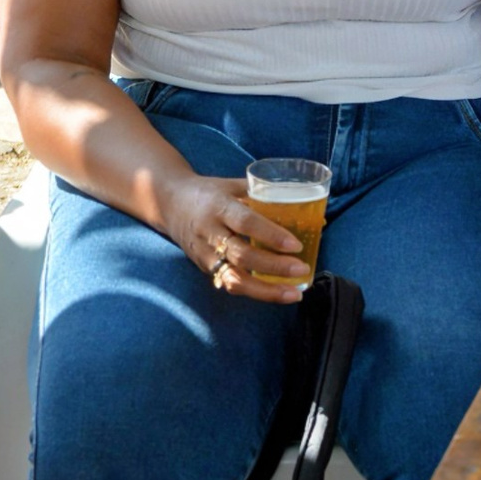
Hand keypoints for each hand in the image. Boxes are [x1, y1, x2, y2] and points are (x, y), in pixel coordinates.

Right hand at [161, 174, 310, 304]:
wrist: (169, 203)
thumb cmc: (209, 192)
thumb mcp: (233, 185)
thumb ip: (265, 195)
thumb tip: (311, 211)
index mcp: (218, 206)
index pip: (246, 223)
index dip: (271, 235)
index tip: (296, 245)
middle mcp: (210, 233)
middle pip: (242, 256)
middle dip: (274, 266)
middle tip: (302, 269)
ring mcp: (205, 254)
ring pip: (234, 279)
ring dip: (266, 290)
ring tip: (294, 294)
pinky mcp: (204, 269)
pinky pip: (229, 284)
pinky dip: (254, 292)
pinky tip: (276, 294)